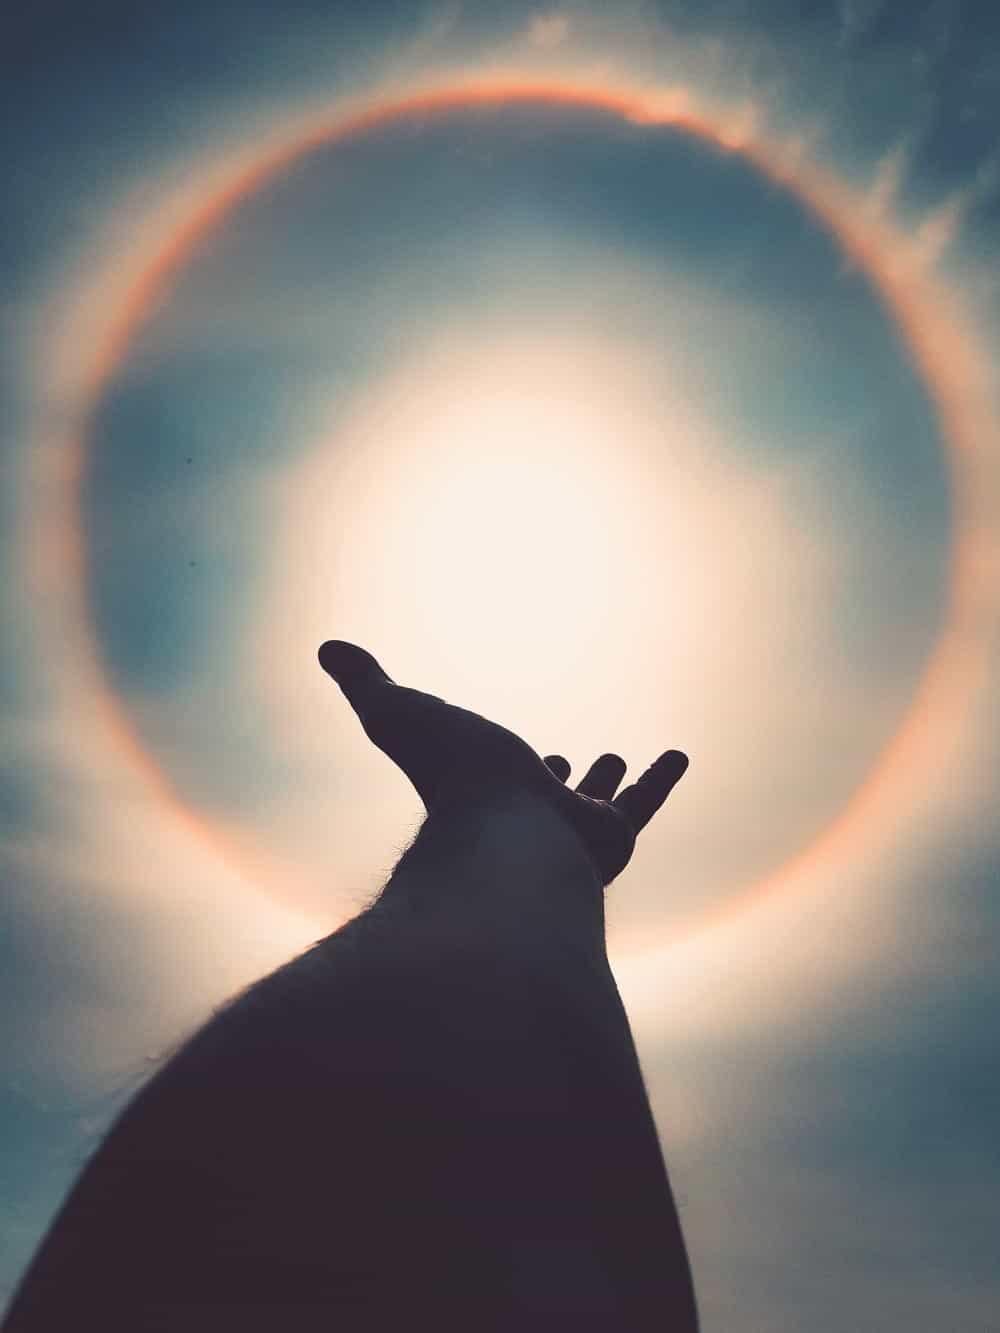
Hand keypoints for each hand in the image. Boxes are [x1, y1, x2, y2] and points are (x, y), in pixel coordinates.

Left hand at [319, 641, 687, 884]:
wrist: (504, 838)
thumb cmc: (452, 777)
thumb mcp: (399, 713)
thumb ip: (368, 683)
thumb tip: (328, 647)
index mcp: (478, 792)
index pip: (492, 773)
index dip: (500, 758)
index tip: (517, 750)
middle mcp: (521, 820)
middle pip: (540, 799)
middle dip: (553, 781)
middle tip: (563, 761)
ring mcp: (564, 837)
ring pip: (594, 808)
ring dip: (607, 784)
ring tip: (622, 758)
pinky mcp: (608, 840)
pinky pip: (641, 807)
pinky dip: (662, 780)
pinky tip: (680, 755)